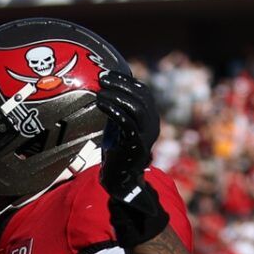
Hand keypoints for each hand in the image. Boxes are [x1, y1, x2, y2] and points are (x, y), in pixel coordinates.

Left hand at [97, 69, 160, 198]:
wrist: (120, 180)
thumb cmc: (117, 151)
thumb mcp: (118, 124)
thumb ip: (117, 107)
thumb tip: (104, 87)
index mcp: (151, 117)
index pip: (142, 91)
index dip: (125, 80)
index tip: (107, 73)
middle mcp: (153, 123)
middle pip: (141, 96)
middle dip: (120, 85)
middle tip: (102, 79)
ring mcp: (146, 135)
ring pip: (137, 108)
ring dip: (117, 97)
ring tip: (99, 93)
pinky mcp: (136, 145)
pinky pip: (127, 123)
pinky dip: (114, 111)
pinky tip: (101, 104)